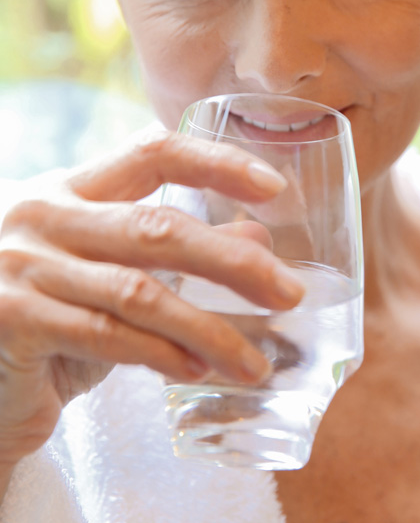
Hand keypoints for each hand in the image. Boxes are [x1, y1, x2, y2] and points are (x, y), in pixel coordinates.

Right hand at [0, 129, 302, 470]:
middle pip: (157, 226)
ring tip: (255, 361)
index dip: (217, 163)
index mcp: (70, 189)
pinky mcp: (14, 321)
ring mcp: (23, 267)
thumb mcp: (110, 275)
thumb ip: (172, 255)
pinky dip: (160, 355)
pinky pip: (106, 337)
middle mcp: (43, 216)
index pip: (153, 152)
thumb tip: (259, 239)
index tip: (274, 187)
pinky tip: (198, 371)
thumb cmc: (49, 319)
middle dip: (233, 262)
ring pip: (139, 291)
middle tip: (289, 293)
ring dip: (208, 330)